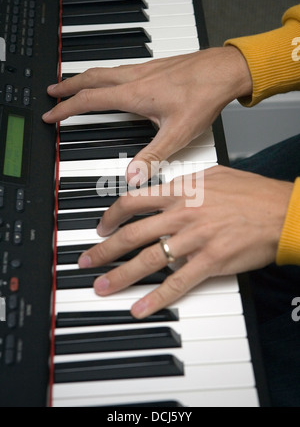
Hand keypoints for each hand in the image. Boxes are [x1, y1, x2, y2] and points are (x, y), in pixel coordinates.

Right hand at [43, 47, 251, 182]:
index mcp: (134, 94)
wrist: (224, 71)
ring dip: (84, 78)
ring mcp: (144, 70)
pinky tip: (111, 81)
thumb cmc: (204, 96)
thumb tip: (132, 176)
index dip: (66, 108)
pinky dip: (104, 75)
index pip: (90, 100)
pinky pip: (119, 68)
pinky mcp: (154, 67)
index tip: (52, 114)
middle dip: (67, 86)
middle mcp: (134, 78)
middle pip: (90, 78)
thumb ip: (153, 156)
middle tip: (52, 91)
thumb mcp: (177, 133)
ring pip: (104, 71)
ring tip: (73, 85)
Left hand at [77, 166, 292, 318]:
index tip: (101, 228)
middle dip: (104, 250)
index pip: (133, 202)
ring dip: (120, 275)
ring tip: (102, 287)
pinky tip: (140, 308)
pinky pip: (177, 283)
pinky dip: (156, 298)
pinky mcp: (210, 261)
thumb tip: (168, 188)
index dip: (111, 216)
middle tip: (87, 262)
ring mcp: (195, 238)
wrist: (281, 211)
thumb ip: (186, 183)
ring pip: (148, 259)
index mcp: (181, 191)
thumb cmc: (252, 193)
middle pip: (132, 233)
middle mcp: (182, 213)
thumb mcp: (214, 175)